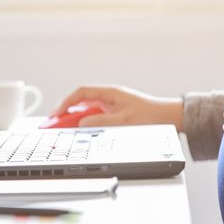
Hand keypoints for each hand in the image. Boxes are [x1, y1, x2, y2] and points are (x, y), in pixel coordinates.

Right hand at [50, 85, 183, 130]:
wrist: (169, 118)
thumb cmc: (151, 116)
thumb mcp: (124, 121)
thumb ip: (101, 121)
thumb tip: (82, 122)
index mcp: (111, 93)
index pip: (82, 92)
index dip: (67, 102)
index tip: (57, 114)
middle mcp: (109, 97)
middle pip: (81, 102)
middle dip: (66, 112)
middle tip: (54, 124)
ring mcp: (112, 105)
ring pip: (87, 110)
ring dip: (75, 119)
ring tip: (63, 129)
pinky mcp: (115, 114)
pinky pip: (95, 116)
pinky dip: (85, 123)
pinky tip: (80, 131)